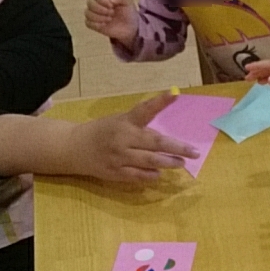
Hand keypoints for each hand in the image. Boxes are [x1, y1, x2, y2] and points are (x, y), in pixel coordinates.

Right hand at [66, 93, 201, 183]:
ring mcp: (119, 157)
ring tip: (181, 163)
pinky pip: (138, 176)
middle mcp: (123, 138)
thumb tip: (165, 142)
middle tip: (194, 152)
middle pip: (155, 142)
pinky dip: (151, 175)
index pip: (144, 109)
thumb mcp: (120, 122)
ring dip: (168, 163)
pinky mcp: (115, 173)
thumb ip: (141, 129)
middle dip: (177, 147)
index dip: (159, 102)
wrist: (74, 148)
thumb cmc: (104, 131)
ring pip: (149, 161)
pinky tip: (160, 174)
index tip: (174, 94)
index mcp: (125, 121)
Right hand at [85, 0, 139, 45]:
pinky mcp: (94, 24)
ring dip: (98, 17)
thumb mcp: (128, 2)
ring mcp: (94, 14)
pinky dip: (95, 24)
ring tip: (110, 19)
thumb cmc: (128, 12)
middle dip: (100, 9)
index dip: (102, 0)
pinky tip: (104, 25)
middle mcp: (97, 4)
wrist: (130, 27)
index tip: (112, 6)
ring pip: (87, 13)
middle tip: (112, 13)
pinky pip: (87, 23)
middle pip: (89, 2)